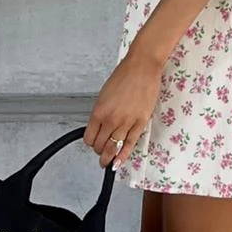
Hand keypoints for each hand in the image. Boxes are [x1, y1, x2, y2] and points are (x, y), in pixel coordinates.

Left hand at [83, 51, 162, 168]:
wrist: (142, 68)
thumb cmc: (124, 76)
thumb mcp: (104, 95)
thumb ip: (101, 113)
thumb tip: (100, 127)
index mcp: (99, 111)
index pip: (89, 137)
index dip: (90, 143)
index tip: (93, 144)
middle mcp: (111, 119)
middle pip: (100, 145)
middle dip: (99, 152)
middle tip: (100, 155)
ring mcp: (126, 122)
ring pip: (114, 148)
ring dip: (109, 157)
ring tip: (107, 163)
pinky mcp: (140, 123)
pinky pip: (130, 145)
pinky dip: (123, 156)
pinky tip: (119, 162)